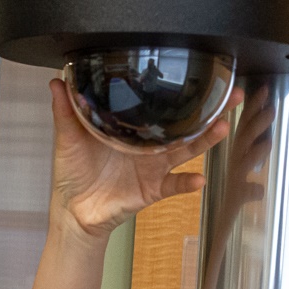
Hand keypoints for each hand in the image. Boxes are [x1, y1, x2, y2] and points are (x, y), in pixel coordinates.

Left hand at [48, 78, 235, 240]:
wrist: (72, 210)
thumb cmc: (73, 174)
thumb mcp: (68, 138)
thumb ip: (67, 110)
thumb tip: (58, 82)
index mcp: (131, 129)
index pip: (161, 108)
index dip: (180, 94)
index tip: (200, 78)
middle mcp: (148, 146)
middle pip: (184, 125)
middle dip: (209, 112)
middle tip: (230, 97)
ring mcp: (153, 168)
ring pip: (185, 150)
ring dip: (205, 140)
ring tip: (222, 128)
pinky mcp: (151, 190)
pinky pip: (174, 186)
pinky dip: (186, 184)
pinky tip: (198, 180)